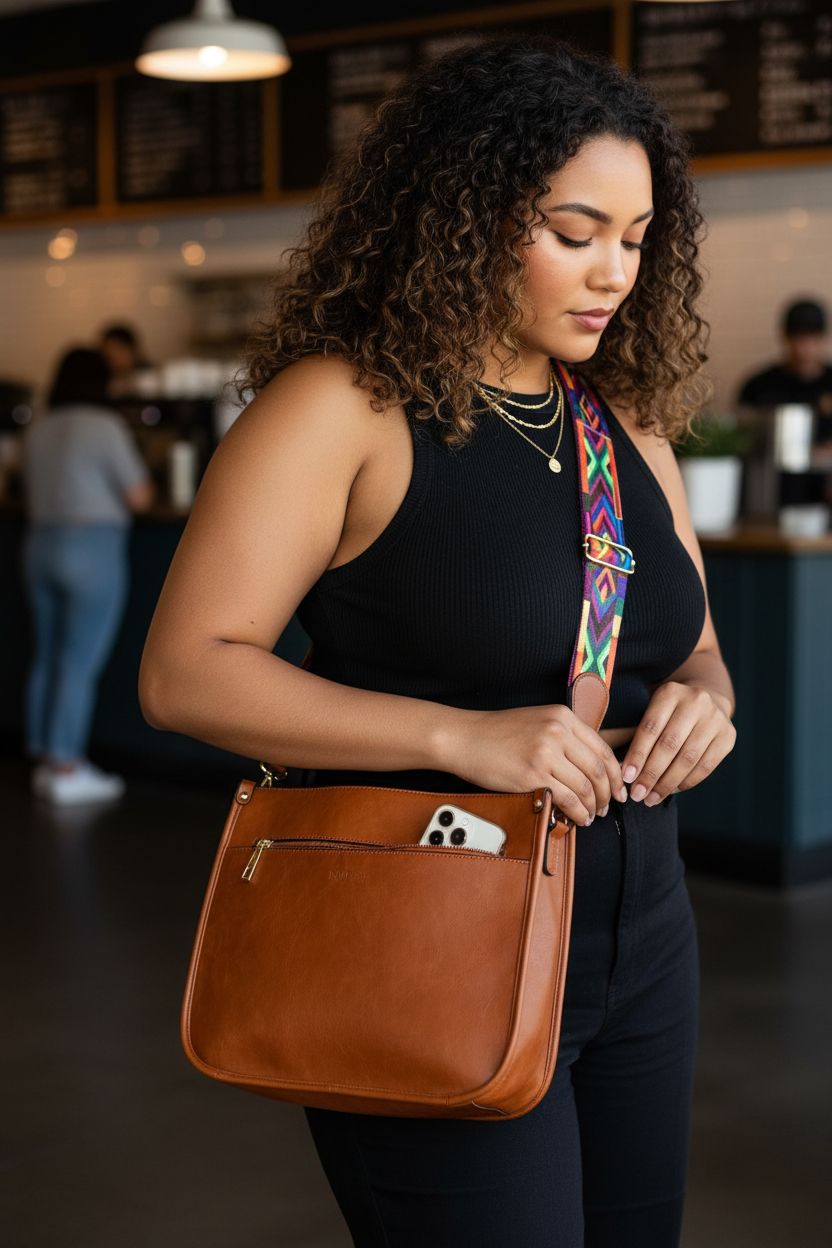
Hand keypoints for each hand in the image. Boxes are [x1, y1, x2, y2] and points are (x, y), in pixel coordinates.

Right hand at [446, 703, 628, 825]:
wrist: (465, 737)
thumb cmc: (497, 733)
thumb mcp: (538, 721)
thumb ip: (564, 736)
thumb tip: (590, 764)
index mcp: (563, 716)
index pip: (602, 748)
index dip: (615, 773)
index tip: (619, 788)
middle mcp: (558, 731)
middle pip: (598, 769)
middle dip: (608, 793)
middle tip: (609, 806)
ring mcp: (546, 752)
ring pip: (586, 786)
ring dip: (594, 806)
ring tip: (592, 816)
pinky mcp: (534, 774)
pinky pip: (568, 799)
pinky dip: (578, 813)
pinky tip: (578, 818)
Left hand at [620, 681, 735, 805]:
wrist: (708, 700)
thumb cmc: (669, 713)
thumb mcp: (653, 711)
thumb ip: (639, 737)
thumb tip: (624, 773)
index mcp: (670, 693)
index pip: (650, 728)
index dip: (637, 755)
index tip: (626, 778)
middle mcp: (696, 701)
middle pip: (669, 745)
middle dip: (651, 774)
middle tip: (638, 794)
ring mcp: (715, 719)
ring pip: (688, 758)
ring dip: (667, 783)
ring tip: (651, 798)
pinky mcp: (728, 736)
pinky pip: (705, 766)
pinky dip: (686, 782)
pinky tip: (671, 791)